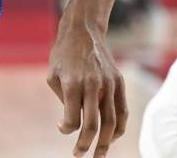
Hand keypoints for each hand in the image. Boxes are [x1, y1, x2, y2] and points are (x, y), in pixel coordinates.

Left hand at [47, 23, 126, 157]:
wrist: (83, 30)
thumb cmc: (63, 54)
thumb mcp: (53, 75)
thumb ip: (64, 101)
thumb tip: (73, 124)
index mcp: (73, 84)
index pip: (73, 120)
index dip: (66, 130)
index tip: (62, 127)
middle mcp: (93, 85)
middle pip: (94, 125)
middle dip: (86, 145)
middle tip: (79, 155)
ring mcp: (109, 83)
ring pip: (112, 122)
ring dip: (106, 143)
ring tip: (99, 154)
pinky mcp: (119, 81)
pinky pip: (122, 111)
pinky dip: (119, 128)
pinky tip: (112, 137)